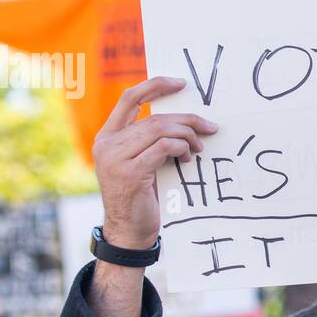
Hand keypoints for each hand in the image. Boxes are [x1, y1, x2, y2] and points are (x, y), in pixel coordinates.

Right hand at [91, 76, 217, 248]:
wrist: (128, 233)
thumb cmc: (140, 198)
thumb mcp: (140, 163)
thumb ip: (149, 142)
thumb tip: (184, 123)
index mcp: (107, 137)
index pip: (129, 99)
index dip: (155, 86)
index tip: (180, 83)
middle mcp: (107, 144)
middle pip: (153, 117)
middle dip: (186, 119)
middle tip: (209, 126)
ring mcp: (115, 158)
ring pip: (159, 130)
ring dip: (187, 136)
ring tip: (199, 148)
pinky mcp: (130, 172)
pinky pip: (163, 148)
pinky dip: (181, 148)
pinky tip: (188, 157)